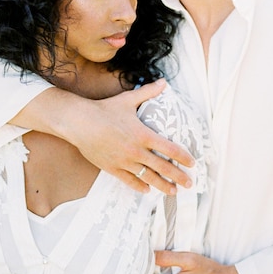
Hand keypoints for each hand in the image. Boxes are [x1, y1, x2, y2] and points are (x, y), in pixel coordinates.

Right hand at [11, 80, 194, 194]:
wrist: (79, 122)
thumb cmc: (105, 110)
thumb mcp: (128, 99)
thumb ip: (148, 92)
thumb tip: (163, 82)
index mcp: (143, 134)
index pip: (169, 149)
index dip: (183, 157)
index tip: (192, 163)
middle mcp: (136, 151)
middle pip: (162, 167)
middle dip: (178, 176)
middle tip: (190, 184)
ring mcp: (124, 161)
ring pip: (148, 178)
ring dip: (163, 186)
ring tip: (173, 191)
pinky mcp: (112, 168)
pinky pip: (129, 181)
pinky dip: (139, 187)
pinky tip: (147, 191)